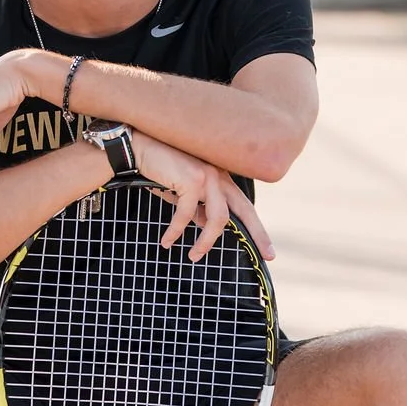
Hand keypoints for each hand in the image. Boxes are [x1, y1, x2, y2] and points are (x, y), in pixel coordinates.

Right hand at [131, 131, 274, 261]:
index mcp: (220, 177)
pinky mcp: (191, 180)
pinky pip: (186, 215)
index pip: (244, 205)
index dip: (257, 228)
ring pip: (217, 219)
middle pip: (245, 210)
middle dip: (258, 234)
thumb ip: (198, 207)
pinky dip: (175, 231)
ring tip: (193, 256)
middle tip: (268, 256)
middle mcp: (218, 175)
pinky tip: (167, 241)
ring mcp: (207, 176)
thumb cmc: (158, 170)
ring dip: (206, 242)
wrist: (137, 149)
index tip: (267, 250)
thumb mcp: (183, 192)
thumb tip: (204, 226)